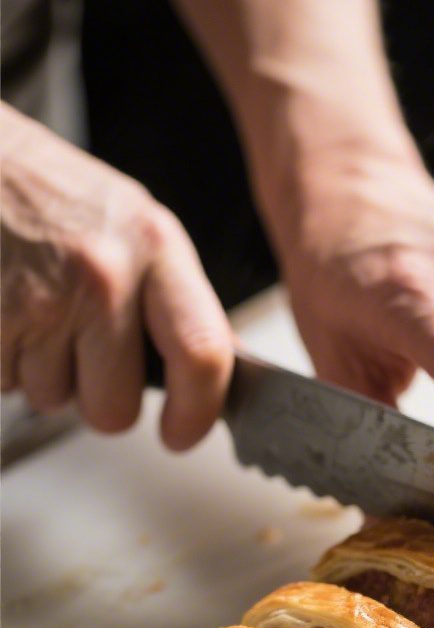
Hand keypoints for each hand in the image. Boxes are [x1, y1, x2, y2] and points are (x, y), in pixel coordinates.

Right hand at [1, 105, 232, 448]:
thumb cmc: (49, 194)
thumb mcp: (132, 226)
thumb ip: (175, 300)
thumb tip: (218, 368)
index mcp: (155, 247)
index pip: (202, 354)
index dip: (195, 413)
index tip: (180, 433)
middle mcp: (103, 274)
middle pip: (115, 410)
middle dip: (95, 398)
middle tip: (80, 350)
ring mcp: (40, 299)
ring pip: (52, 401)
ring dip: (40, 373)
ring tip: (33, 311)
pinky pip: (4, 384)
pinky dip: (3, 361)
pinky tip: (5, 312)